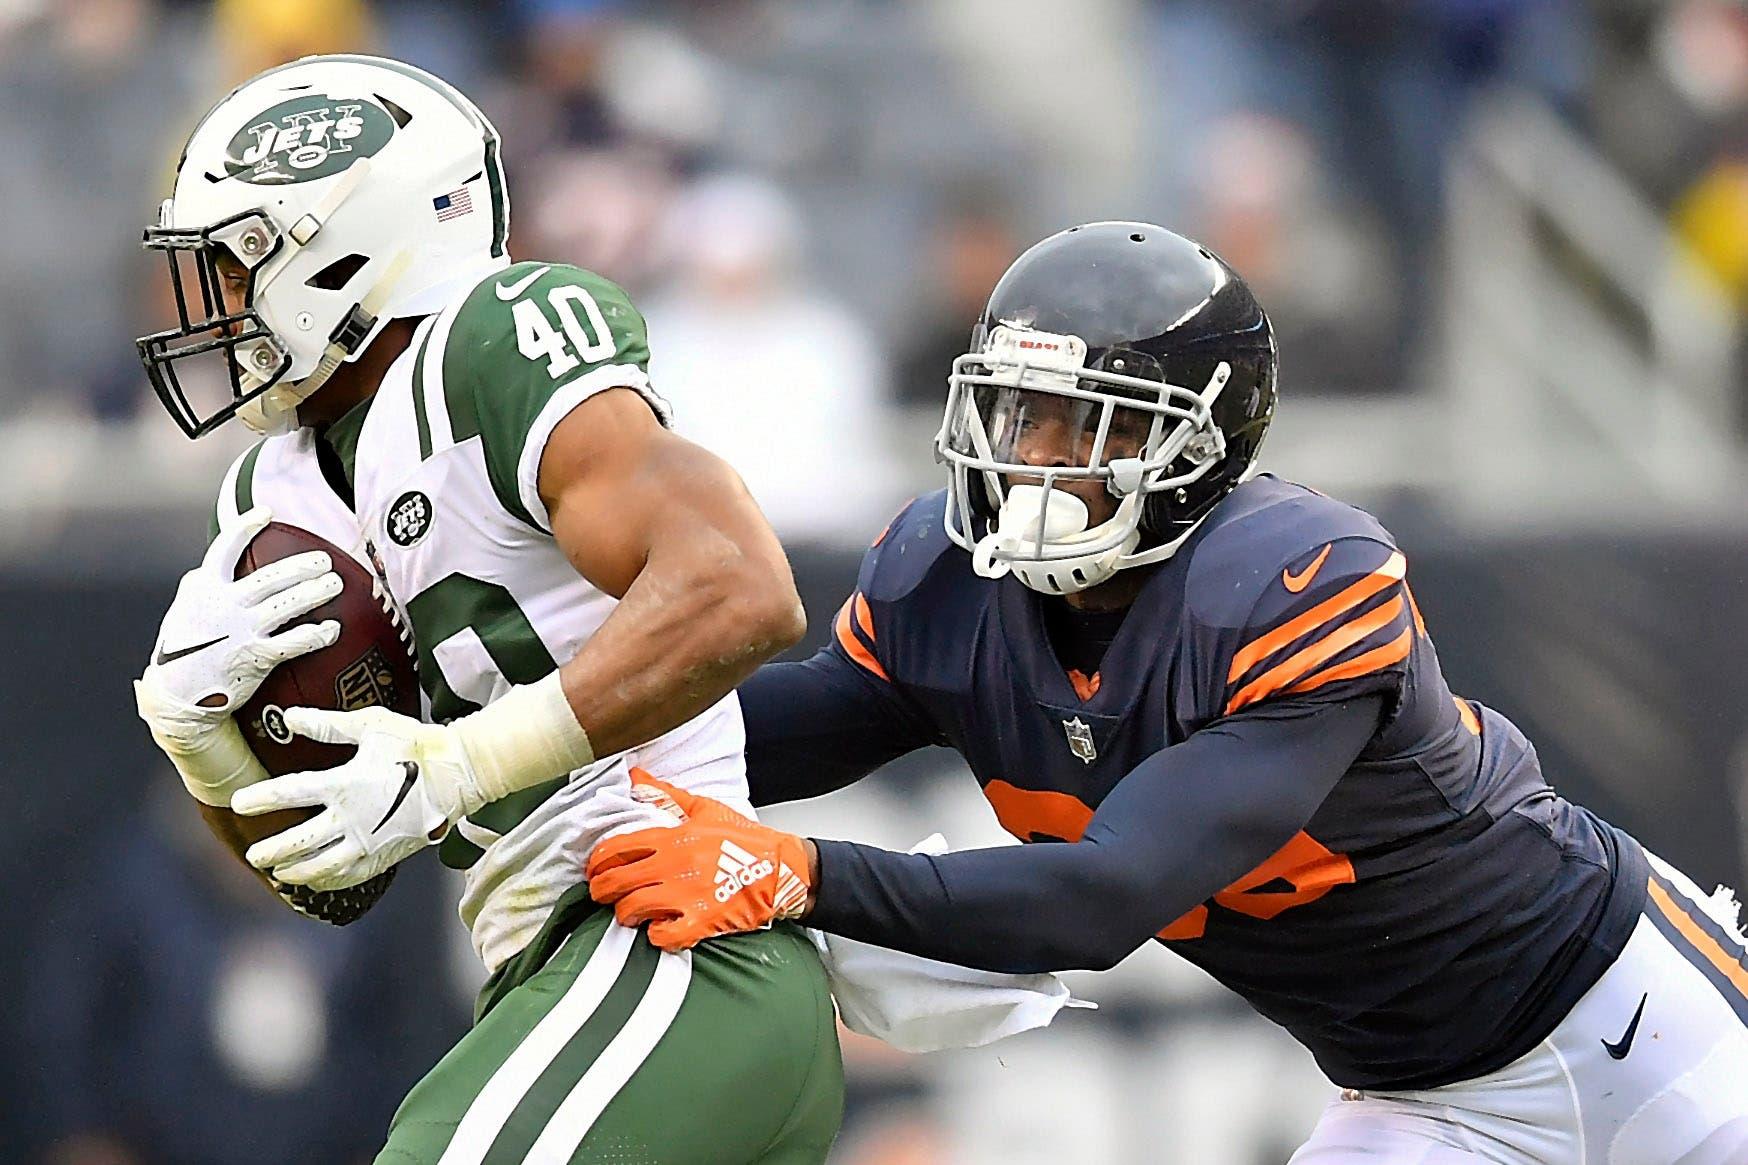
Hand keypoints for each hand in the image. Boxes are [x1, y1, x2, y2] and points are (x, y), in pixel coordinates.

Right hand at [135, 505, 340, 802]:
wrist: (176, 694)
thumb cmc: (184, 646)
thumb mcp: (185, 607)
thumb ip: (204, 583)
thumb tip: (219, 561)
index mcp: (205, 587)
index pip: (225, 548)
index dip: (246, 527)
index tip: (267, 513)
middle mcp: (224, 605)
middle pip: (271, 577)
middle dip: (302, 565)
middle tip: (325, 560)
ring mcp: (241, 630)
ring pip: (287, 605)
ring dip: (315, 592)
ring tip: (334, 583)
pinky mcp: (255, 657)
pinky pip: (294, 642)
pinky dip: (316, 634)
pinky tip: (333, 629)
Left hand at [230, 706, 488, 889]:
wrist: (460, 773)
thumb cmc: (416, 744)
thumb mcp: (371, 725)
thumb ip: (328, 724)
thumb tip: (290, 718)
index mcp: (344, 782)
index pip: (290, 792)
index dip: (261, 799)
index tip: (239, 802)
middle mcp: (352, 817)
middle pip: (299, 841)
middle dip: (272, 851)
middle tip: (253, 856)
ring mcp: (369, 840)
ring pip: (322, 866)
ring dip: (296, 871)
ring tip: (279, 875)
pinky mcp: (386, 853)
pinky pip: (350, 876)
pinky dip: (328, 882)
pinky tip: (315, 882)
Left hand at [586, 775, 813, 950]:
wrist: (782, 867)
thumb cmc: (744, 839)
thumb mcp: (704, 809)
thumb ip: (665, 795)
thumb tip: (634, 775)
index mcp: (671, 837)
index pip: (615, 849)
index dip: (596, 863)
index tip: (595, 870)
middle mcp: (673, 865)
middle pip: (615, 883)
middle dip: (602, 891)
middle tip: (605, 895)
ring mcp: (685, 895)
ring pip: (631, 910)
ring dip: (626, 915)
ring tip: (632, 914)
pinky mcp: (701, 921)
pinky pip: (662, 936)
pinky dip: (657, 936)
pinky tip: (662, 930)